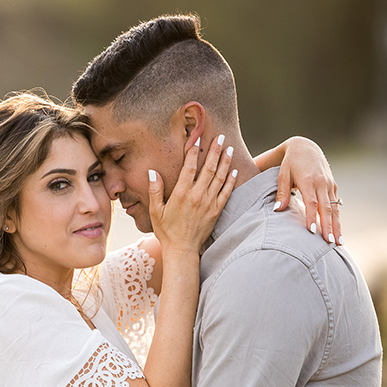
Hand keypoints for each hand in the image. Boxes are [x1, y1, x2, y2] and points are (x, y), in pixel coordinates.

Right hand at [149, 134, 235, 253]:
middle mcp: (197, 196)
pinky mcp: (216, 211)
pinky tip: (234, 171)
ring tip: (229, 148)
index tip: (196, 139)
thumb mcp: (155, 211)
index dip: (194, 151)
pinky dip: (231, 181)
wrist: (182, 250)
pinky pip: (226, 193)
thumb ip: (155, 190)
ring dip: (225, 161)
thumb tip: (153, 172)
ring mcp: (209, 203)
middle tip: (220, 137)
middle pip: (209, 168)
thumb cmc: (166, 231)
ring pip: (220, 178)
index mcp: (181, 194)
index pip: (189, 167)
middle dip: (215, 150)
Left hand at [272, 137, 342, 243]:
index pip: (311, 202)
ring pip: (335, 208)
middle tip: (329, 242)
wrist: (305, 148)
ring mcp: (330, 184)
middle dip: (329, 226)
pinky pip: (336, 205)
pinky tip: (338, 232)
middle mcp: (322, 183)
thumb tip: (278, 209)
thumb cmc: (290, 163)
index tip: (312, 231)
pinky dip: (337, 219)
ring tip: (338, 242)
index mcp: (309, 180)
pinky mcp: (333, 187)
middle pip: (327, 208)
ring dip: (337, 225)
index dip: (312, 217)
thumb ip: (281, 192)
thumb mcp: (282, 174)